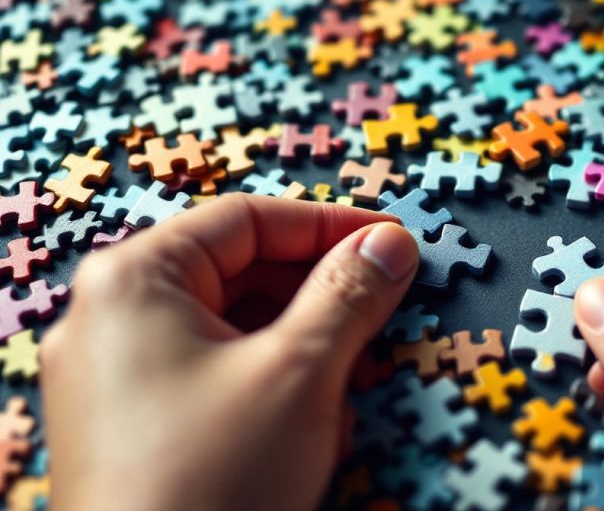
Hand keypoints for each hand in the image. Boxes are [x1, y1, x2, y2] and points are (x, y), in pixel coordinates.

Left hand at [41, 194, 418, 509]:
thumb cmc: (206, 486)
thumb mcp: (299, 373)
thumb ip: (349, 295)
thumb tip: (389, 246)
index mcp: (133, 284)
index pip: (247, 220)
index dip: (330, 225)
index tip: (391, 241)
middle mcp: (112, 322)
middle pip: (239, 273)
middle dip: (318, 294)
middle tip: (382, 304)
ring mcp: (118, 378)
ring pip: (233, 329)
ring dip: (301, 348)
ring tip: (344, 384)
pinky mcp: (137, 427)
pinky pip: (216, 378)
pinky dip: (271, 387)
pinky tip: (309, 426)